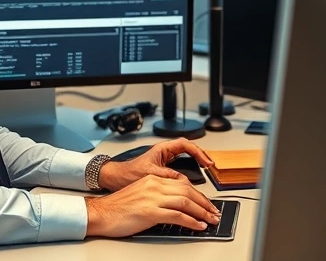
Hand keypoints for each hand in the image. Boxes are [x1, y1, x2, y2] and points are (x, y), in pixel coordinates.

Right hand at [84, 175, 221, 237]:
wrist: (101, 213)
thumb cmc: (118, 208)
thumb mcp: (141, 195)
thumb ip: (158, 196)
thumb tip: (177, 207)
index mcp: (153, 179)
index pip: (183, 184)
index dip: (199, 195)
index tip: (207, 204)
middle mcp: (155, 185)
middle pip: (188, 191)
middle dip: (205, 203)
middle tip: (214, 212)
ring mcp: (153, 198)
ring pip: (186, 202)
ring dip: (202, 212)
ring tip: (210, 220)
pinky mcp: (151, 212)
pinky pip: (177, 216)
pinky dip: (191, 221)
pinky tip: (198, 226)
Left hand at [97, 138, 214, 191]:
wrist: (115, 179)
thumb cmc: (127, 173)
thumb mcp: (150, 174)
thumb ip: (168, 177)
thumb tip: (184, 182)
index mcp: (162, 149)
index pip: (185, 145)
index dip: (198, 152)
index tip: (206, 162)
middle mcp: (164, 153)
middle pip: (188, 149)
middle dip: (201, 155)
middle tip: (210, 164)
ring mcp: (164, 161)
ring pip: (185, 157)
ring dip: (196, 162)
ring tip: (206, 168)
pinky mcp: (163, 170)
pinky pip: (181, 166)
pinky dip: (189, 171)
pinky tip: (193, 178)